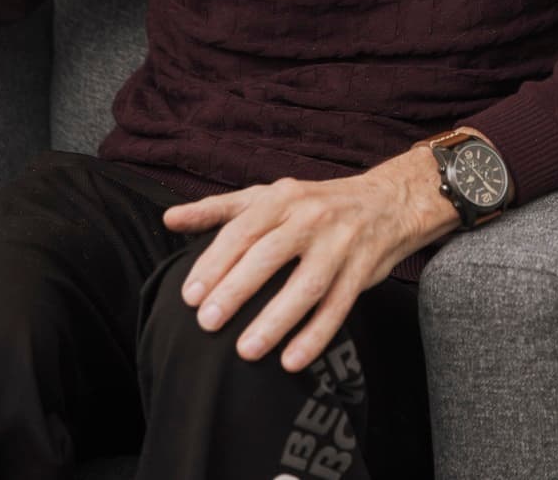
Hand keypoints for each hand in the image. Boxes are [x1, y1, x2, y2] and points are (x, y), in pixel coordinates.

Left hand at [163, 142, 458, 371]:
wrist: (388, 201)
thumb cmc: (316, 203)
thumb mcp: (269, 196)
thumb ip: (219, 209)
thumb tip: (169, 219)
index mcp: (283, 198)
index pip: (242, 230)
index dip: (214, 263)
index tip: (189, 296)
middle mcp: (312, 217)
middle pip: (269, 256)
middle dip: (236, 291)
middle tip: (207, 324)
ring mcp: (340, 244)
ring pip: (306, 286)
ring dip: (275, 320)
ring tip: (246, 351)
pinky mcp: (362, 270)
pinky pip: (338, 307)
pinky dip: (315, 335)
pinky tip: (291, 360)